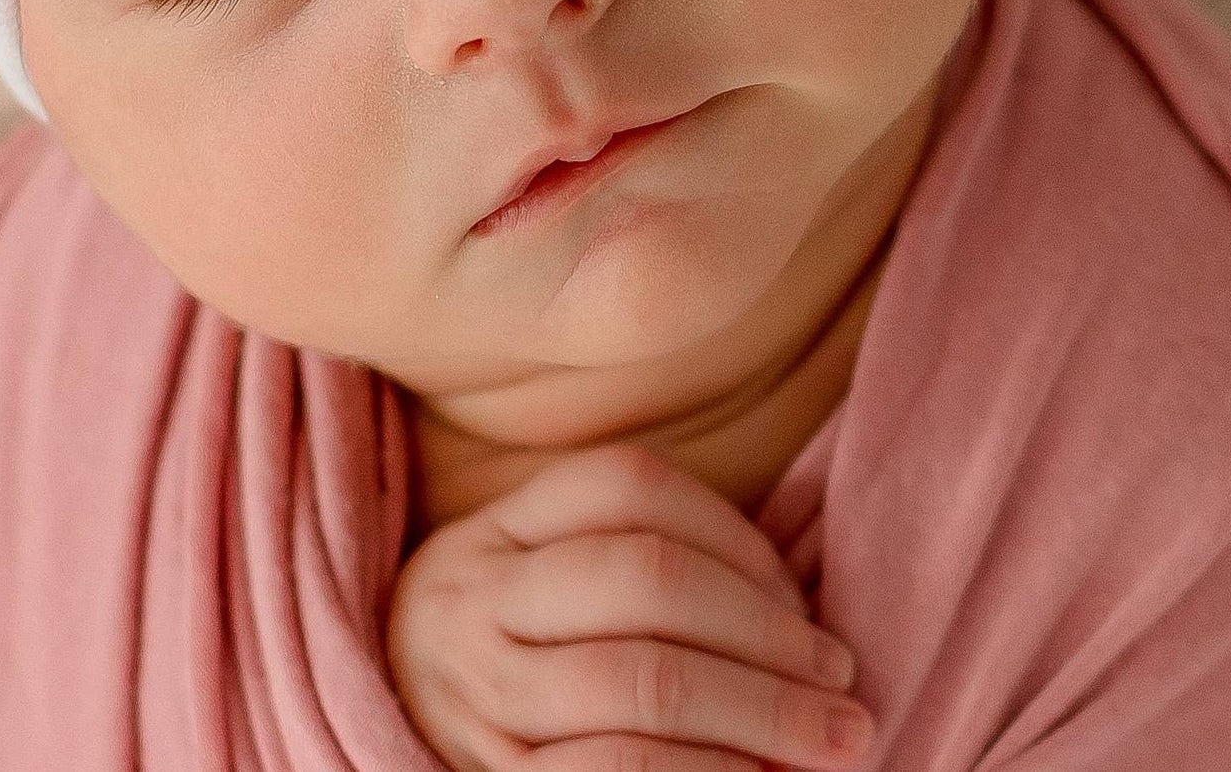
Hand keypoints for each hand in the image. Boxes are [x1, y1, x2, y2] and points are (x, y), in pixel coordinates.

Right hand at [385, 440, 876, 770]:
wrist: (386, 725)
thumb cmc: (506, 652)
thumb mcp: (536, 577)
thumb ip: (632, 560)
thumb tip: (798, 609)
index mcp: (496, 530)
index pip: (631, 487)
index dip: (734, 533)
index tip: (801, 595)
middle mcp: (476, 600)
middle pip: (648, 578)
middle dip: (767, 630)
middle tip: (843, 675)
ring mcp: (479, 696)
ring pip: (643, 681)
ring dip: (762, 712)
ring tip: (838, 738)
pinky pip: (618, 770)